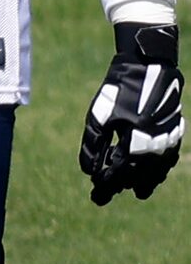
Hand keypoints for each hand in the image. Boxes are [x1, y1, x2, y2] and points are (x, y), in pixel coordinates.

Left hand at [81, 22, 180, 204]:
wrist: (148, 67)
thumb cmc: (118, 91)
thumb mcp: (98, 116)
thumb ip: (93, 145)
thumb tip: (89, 172)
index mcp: (134, 139)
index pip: (119, 171)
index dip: (107, 184)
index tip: (97, 195)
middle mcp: (155, 142)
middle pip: (138, 174)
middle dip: (121, 186)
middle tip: (108, 196)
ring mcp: (168, 137)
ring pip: (158, 168)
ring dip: (147, 182)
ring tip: (139, 193)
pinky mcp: (176, 130)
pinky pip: (171, 156)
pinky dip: (162, 168)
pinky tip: (157, 173)